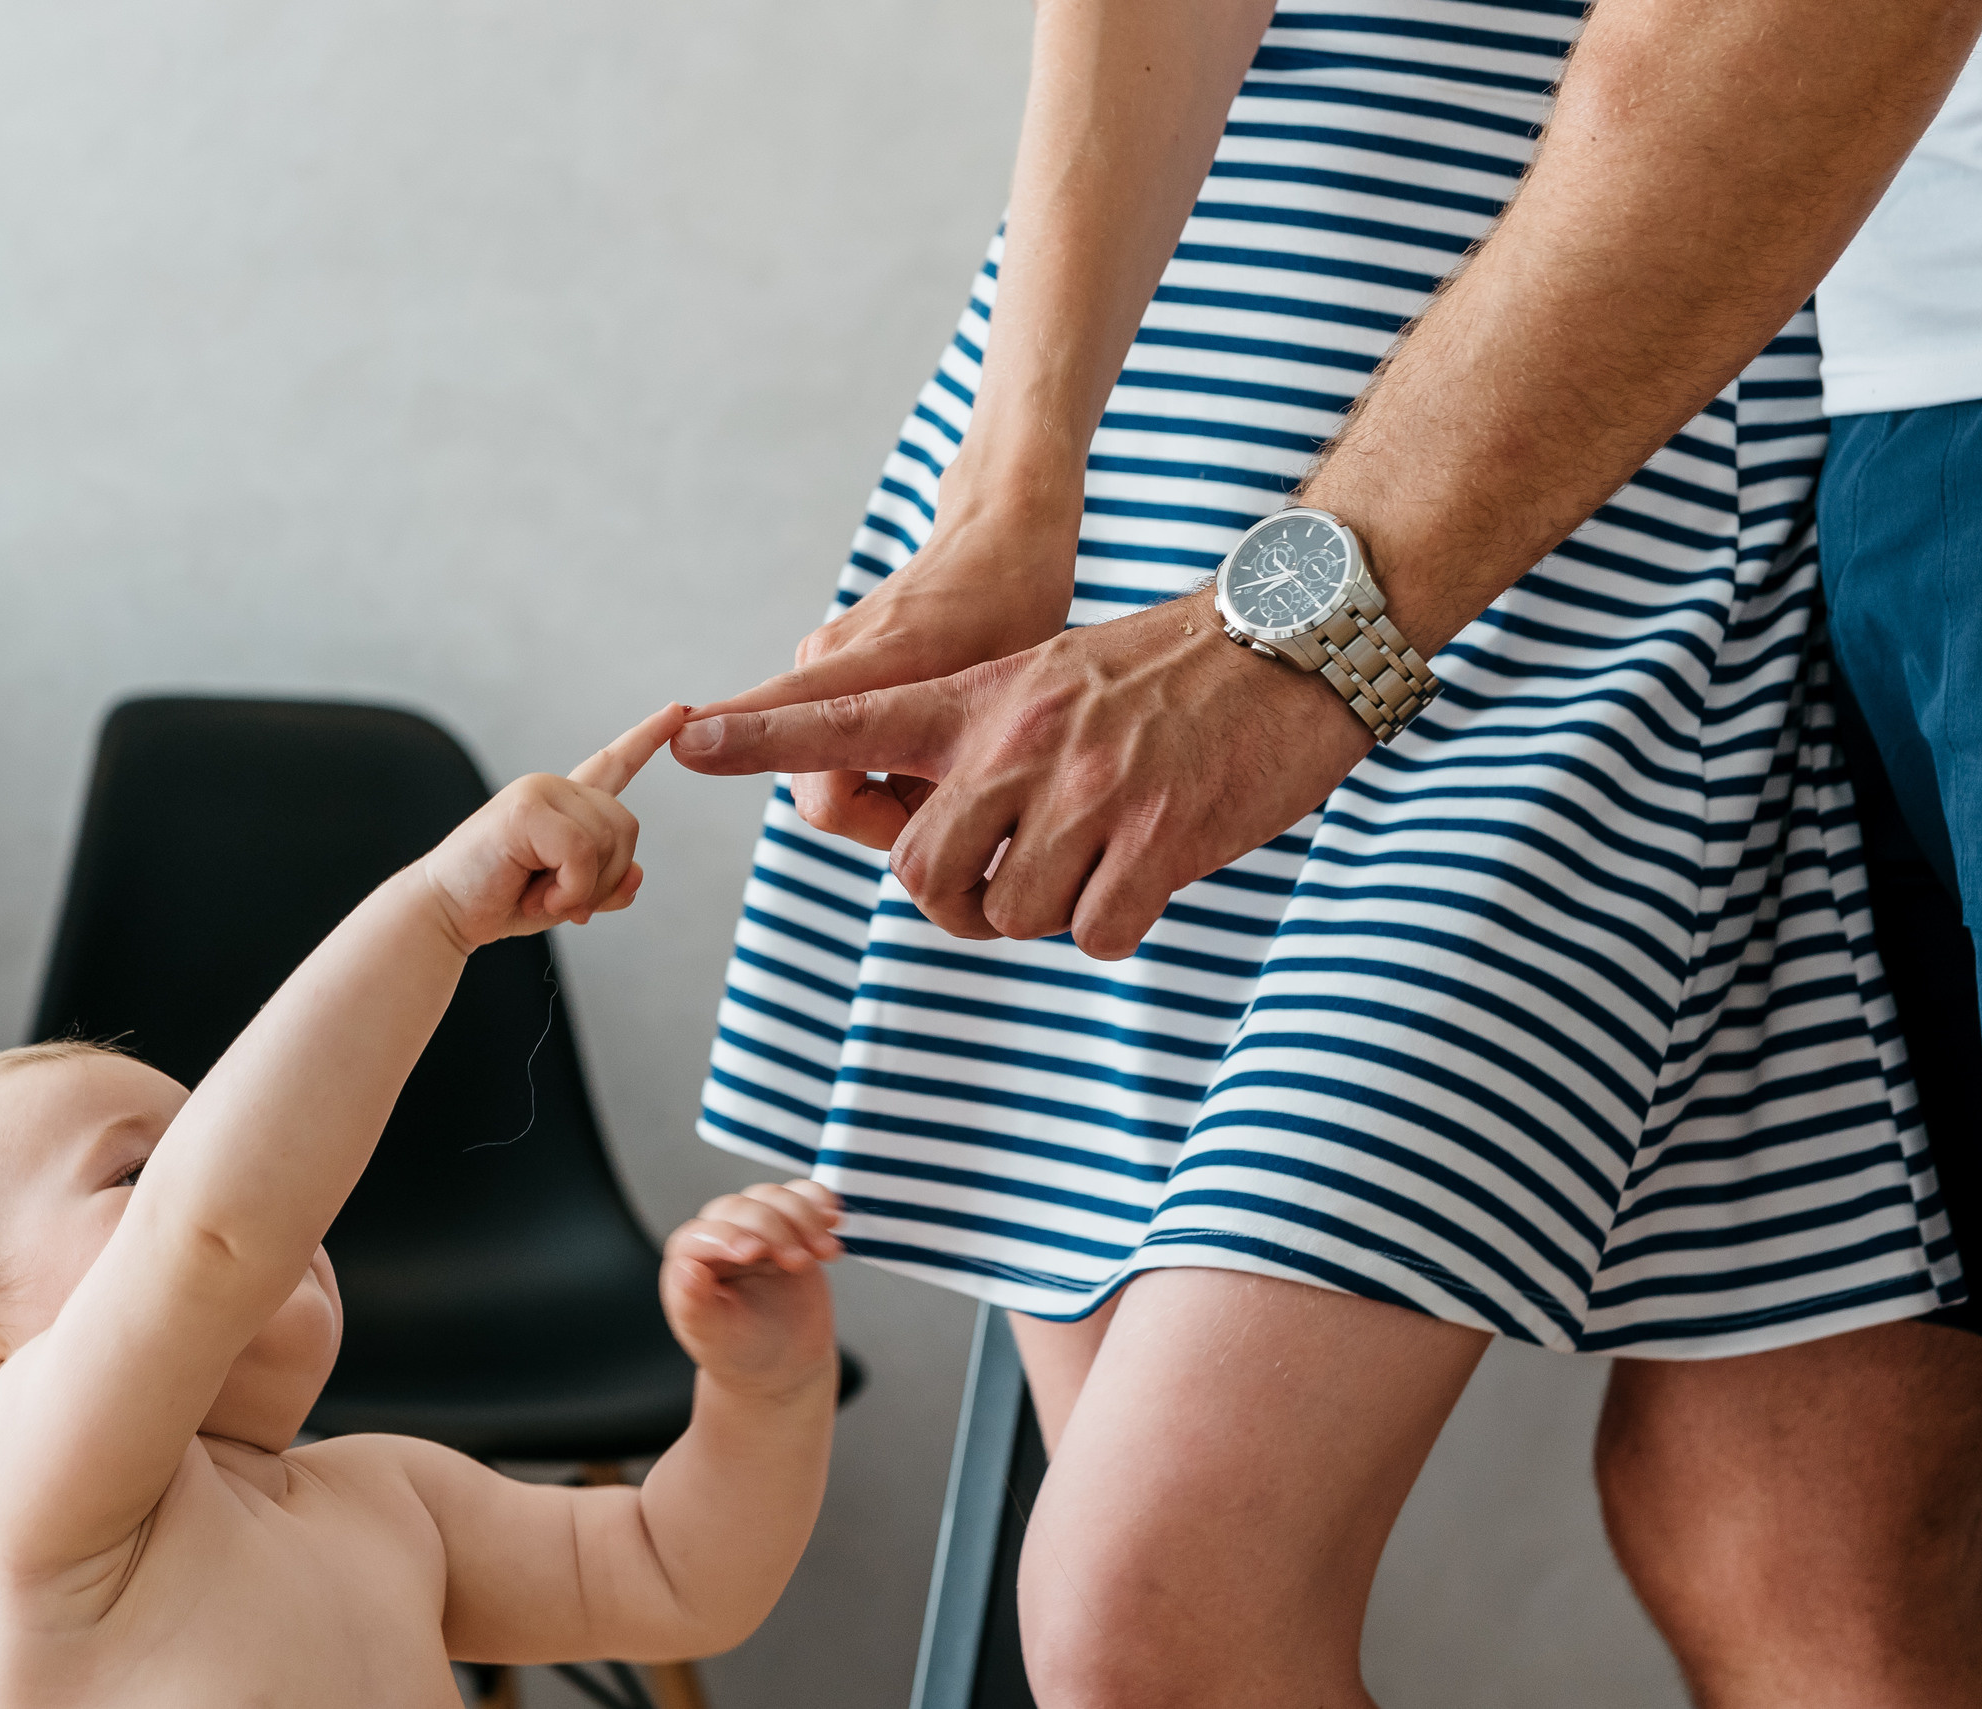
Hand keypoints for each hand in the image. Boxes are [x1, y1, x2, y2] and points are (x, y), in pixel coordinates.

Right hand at [417, 703, 683, 953]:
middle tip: (557, 899)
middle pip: (627, 827)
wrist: (445, 912)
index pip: (613, 763)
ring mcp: (539, 793)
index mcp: (564, 803)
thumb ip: (606, 886)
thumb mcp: (568, 898)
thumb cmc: (500, 899)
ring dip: (581, 887)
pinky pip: (582, 853)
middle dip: (603, 877)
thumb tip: (637, 877)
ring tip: (540, 895)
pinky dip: (568, 889)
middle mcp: (554, 788)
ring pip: (608, 841)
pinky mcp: (526, 809)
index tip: (677, 712)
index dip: (647, 739)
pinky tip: (537, 897)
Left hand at [661, 1180, 843, 1400]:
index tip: (753, 1252)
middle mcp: (720, 1238)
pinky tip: (832, 1219)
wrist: (780, 1365)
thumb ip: (693, 1305)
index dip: (726, 1236)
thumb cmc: (739, 1352)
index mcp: (690, 1262)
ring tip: (823, 1252)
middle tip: (799, 1263)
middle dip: (774, 1230)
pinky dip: (819, 1201)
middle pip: (741, 1209)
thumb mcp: (713, 1336)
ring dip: (803, 1217)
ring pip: (773, 1198)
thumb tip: (683, 1270)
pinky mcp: (790, 1227)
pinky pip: (802, 1198)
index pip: (701, 1236)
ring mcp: (757, 1230)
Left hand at [672, 591, 1375, 958]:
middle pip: (921, 874)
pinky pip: (1094, 934)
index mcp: (981, 699)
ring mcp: (1085, 793)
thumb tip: (944, 842)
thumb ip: (984, 747)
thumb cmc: (1169, 675)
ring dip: (1045, 913)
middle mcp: (1017, 744)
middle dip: (955, 902)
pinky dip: (1115, 925)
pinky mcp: (1154, 840)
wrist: (1290, 645)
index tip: (690, 738)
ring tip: (1097, 861)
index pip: (850, 718)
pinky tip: (1149, 874)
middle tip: (1006, 885)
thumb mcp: (1052, 681)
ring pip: (1007, 914)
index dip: (766, 737)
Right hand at [697, 494, 1079, 849]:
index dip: (738, 738)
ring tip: (947, 773)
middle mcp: (827, 661)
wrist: (998, 539)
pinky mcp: (825, 670)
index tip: (679, 744)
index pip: (788, 710)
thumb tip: (926, 849)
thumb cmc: (1013, 614)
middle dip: (878, 824)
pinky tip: (926, 753)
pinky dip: (876, 771)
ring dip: (884, 799)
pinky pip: (834, 752)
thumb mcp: (1007, 697)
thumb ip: (957, 773)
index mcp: (876, 662)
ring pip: (827, 779)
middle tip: (947, 811)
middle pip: (819, 793)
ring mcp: (819, 663)